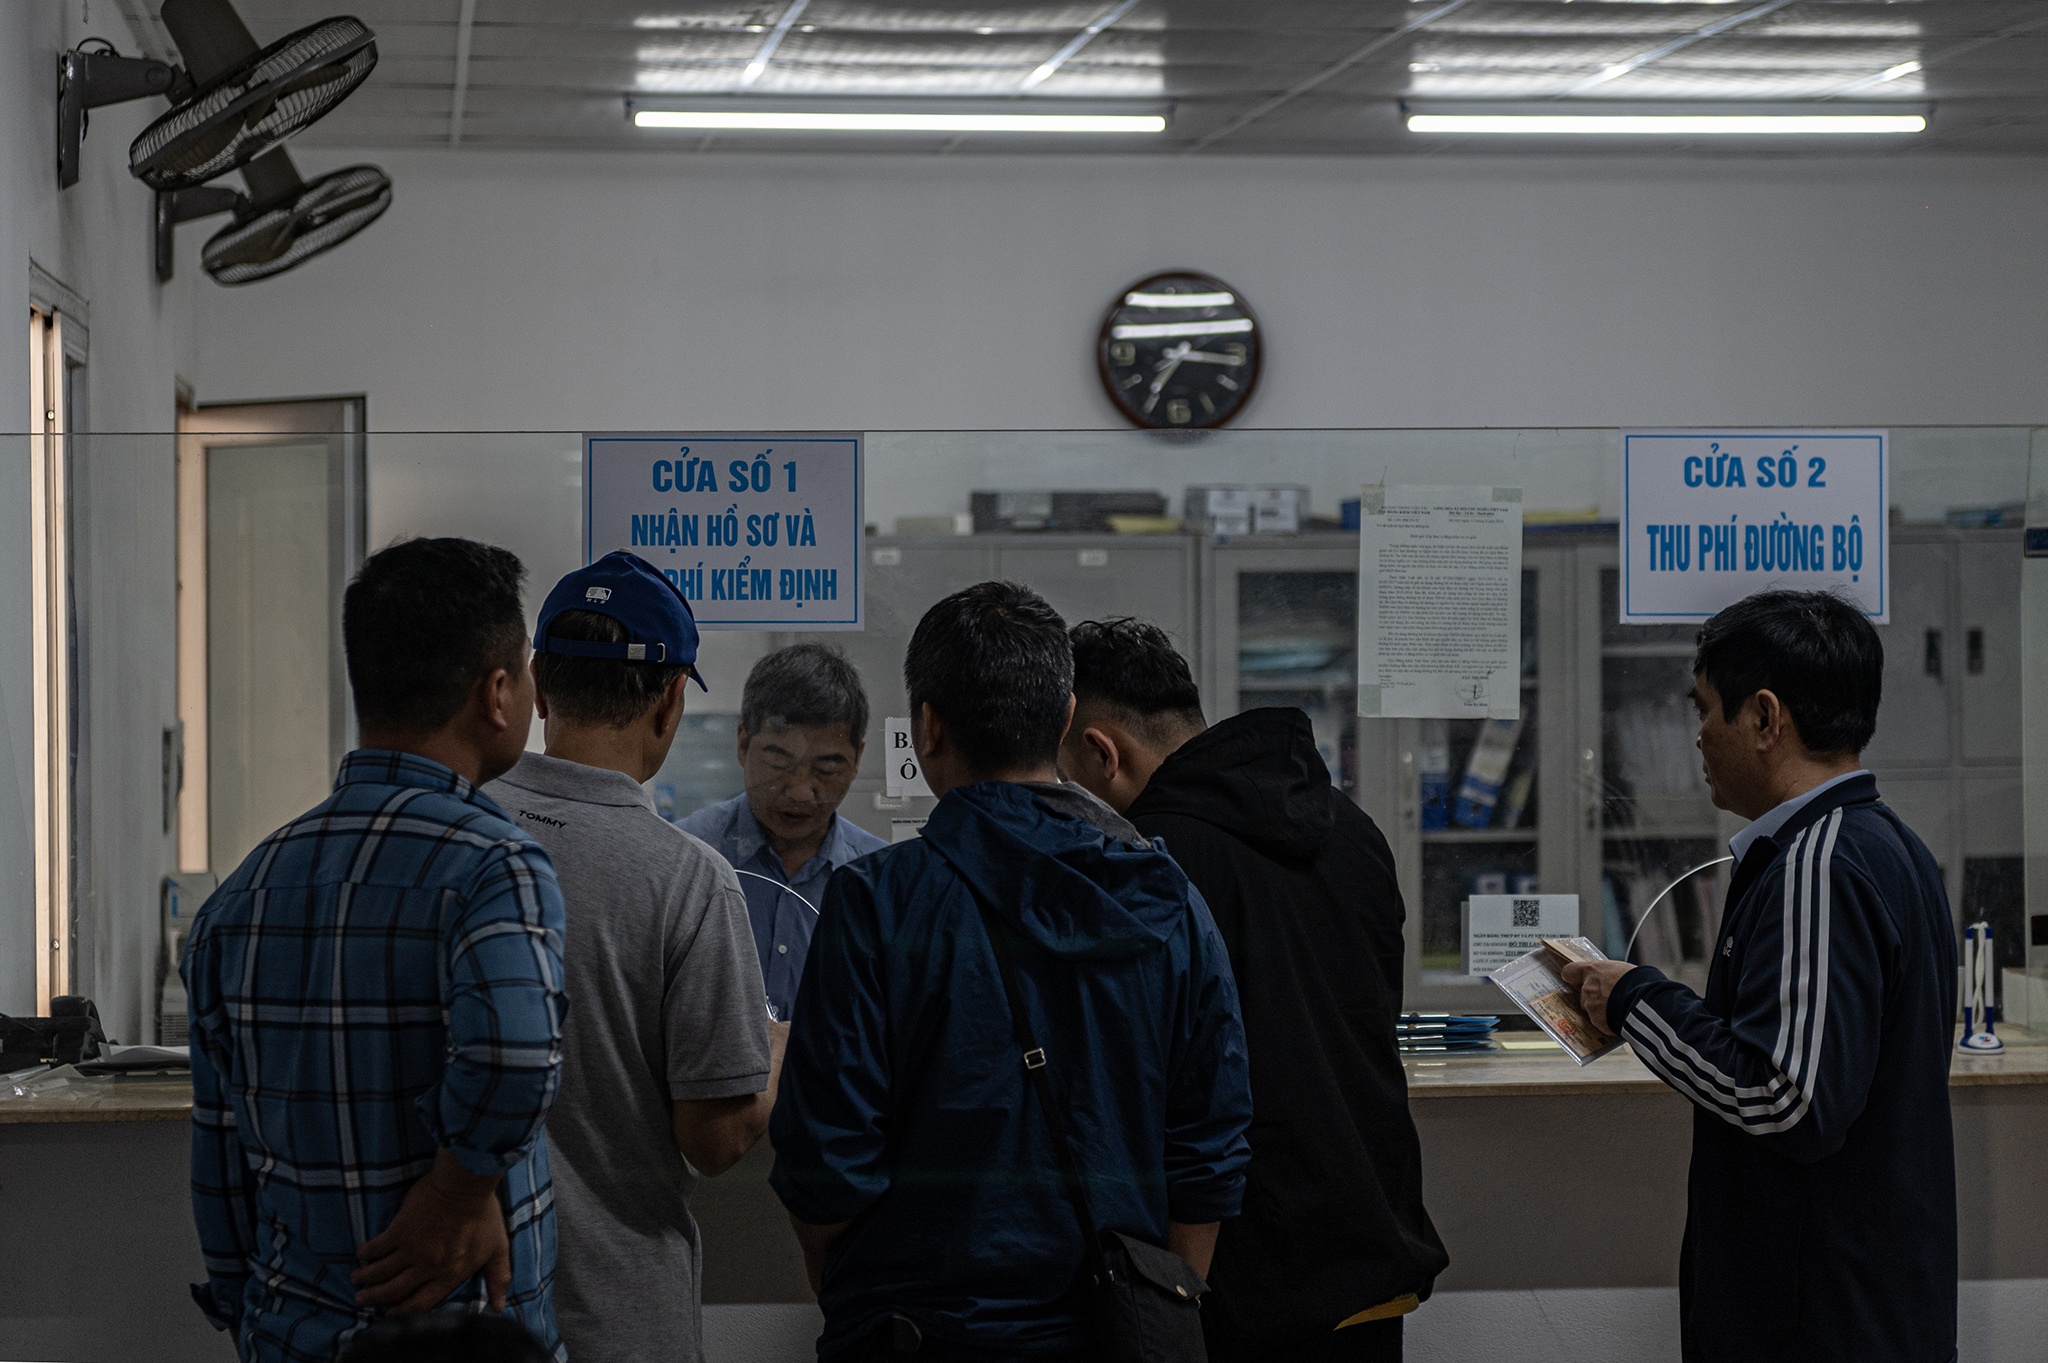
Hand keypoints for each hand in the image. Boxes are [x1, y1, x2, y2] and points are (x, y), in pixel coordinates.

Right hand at [352, 1151, 508, 1312]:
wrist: (465, 1185)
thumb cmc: (484, 1216)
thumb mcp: (497, 1250)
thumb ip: (498, 1279)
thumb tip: (499, 1307)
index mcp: (449, 1275)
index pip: (422, 1303)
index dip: (404, 1313)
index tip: (390, 1317)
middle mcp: (426, 1267)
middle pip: (395, 1290)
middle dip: (376, 1298)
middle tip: (361, 1299)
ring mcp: (411, 1250)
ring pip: (382, 1271)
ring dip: (367, 1277)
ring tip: (356, 1279)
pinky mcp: (399, 1231)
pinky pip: (377, 1247)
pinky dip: (366, 1252)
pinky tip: (360, 1253)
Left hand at [1561, 959, 1636, 1036]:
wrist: (1645, 1000)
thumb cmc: (1639, 980)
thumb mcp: (1623, 970)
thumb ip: (1610, 975)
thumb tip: (1613, 979)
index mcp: (1592, 970)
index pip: (1569, 971)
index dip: (1573, 977)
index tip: (1576, 980)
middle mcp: (1587, 988)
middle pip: (1583, 995)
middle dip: (1593, 998)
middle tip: (1609, 999)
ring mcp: (1591, 1006)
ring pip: (1591, 1010)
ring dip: (1601, 1011)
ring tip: (1619, 1010)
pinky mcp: (1597, 1021)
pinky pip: (1601, 1023)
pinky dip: (1608, 1023)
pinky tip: (1621, 1020)